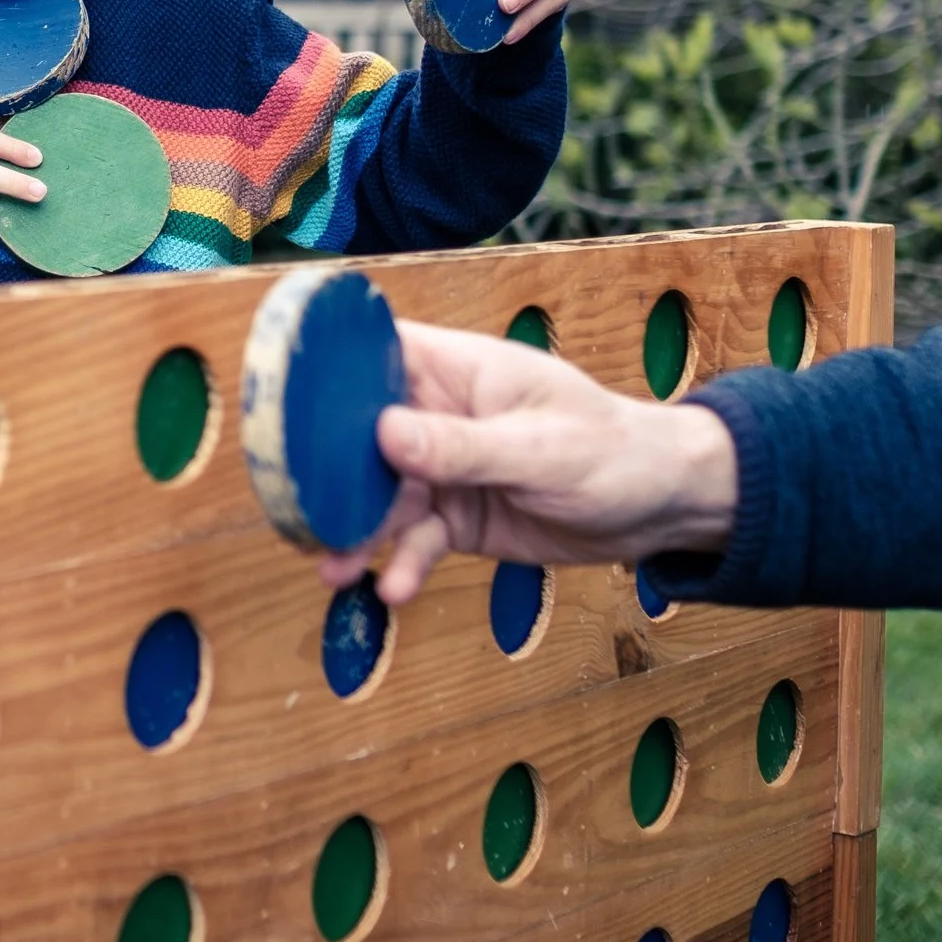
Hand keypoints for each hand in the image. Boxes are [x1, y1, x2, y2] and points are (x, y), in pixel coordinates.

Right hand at [311, 321, 737, 605]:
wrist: (661, 508)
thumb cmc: (612, 451)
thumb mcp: (539, 449)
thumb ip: (461, 447)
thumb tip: (383, 436)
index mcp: (457, 370)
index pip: (375, 351)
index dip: (326, 366)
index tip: (279, 396)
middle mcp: (438, 414)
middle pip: (361, 432)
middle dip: (328, 470)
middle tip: (293, 505)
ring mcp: (444, 468)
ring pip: (380, 495)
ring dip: (357, 531)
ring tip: (331, 568)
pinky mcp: (455, 517)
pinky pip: (413, 540)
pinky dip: (401, 564)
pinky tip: (394, 590)